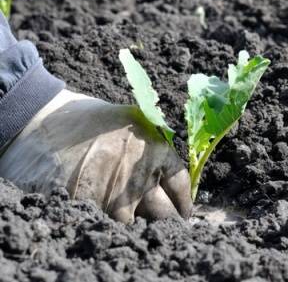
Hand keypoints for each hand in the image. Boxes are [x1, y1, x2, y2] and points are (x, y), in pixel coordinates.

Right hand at [0, 89, 191, 222]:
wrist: (43, 124)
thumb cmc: (89, 121)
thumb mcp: (133, 120)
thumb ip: (155, 144)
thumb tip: (172, 171)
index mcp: (156, 149)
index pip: (180, 185)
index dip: (183, 203)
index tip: (182, 212)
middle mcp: (141, 173)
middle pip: (166, 212)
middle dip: (168, 221)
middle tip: (166, 225)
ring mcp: (115, 194)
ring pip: (140, 225)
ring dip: (142, 228)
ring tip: (141, 227)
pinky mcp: (91, 208)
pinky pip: (111, 229)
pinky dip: (116, 230)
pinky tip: (113, 223)